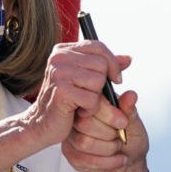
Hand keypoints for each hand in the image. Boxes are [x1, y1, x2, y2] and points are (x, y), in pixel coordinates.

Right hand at [0, 40, 128, 171]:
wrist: (41, 125)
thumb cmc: (66, 102)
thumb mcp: (86, 79)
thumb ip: (106, 66)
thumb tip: (129, 59)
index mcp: (63, 50)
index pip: (99, 46)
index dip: (113, 63)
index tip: (116, 79)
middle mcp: (59, 57)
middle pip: (102, 64)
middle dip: (103, 84)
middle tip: (91, 95)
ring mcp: (58, 73)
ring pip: (99, 81)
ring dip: (96, 98)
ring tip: (81, 103)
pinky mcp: (61, 91)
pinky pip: (92, 99)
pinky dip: (90, 109)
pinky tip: (78, 111)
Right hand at [62, 89, 150, 171]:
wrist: (129, 161)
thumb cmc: (131, 138)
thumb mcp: (134, 123)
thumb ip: (130, 110)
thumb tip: (131, 95)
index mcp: (94, 102)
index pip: (92, 103)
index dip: (110, 115)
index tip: (123, 123)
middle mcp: (78, 116)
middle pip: (84, 123)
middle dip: (108, 134)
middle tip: (119, 136)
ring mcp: (72, 134)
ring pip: (84, 142)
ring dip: (108, 149)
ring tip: (118, 147)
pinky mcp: (70, 153)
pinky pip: (83, 159)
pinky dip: (106, 162)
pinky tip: (116, 159)